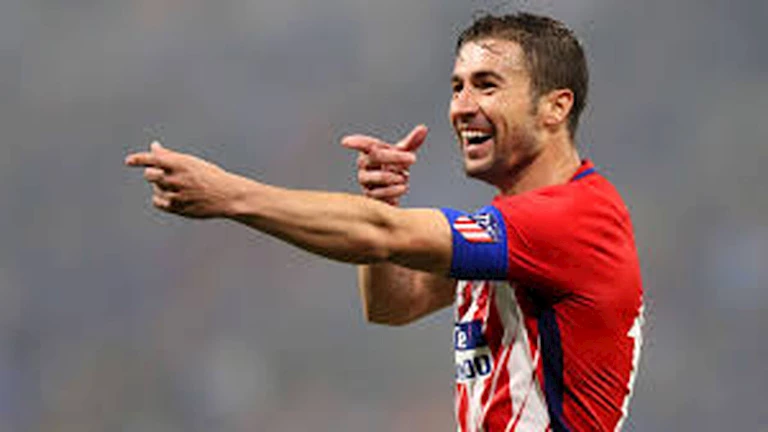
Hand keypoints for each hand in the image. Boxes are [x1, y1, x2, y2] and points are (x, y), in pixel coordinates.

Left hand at [125, 141, 246, 218]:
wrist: (228, 196)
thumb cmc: (210, 176)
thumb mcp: (191, 163)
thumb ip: (170, 156)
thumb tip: (153, 146)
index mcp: (182, 164)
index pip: (154, 159)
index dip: (139, 159)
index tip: (128, 161)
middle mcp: (178, 179)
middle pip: (150, 175)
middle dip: (152, 174)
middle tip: (161, 175)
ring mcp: (178, 195)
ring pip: (155, 189)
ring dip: (159, 186)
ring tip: (172, 186)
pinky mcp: (179, 208)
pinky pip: (158, 202)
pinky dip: (159, 199)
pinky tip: (169, 196)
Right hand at [341, 125, 427, 205]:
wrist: (395, 190)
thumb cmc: (394, 168)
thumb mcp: (403, 154)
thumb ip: (412, 142)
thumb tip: (423, 129)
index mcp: (370, 152)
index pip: (363, 144)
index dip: (355, 142)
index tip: (346, 142)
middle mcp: (364, 165)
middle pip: (375, 156)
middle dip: (396, 157)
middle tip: (413, 158)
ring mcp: (365, 181)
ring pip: (376, 177)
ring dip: (393, 176)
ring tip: (405, 178)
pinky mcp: (369, 196)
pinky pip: (378, 193)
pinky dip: (393, 190)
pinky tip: (403, 187)